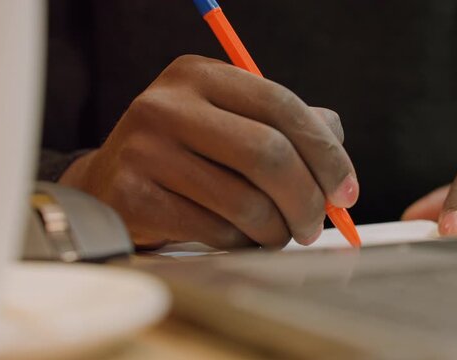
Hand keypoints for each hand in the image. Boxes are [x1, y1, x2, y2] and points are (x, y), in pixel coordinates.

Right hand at [59, 55, 357, 248]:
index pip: (281, 106)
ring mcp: (145, 149)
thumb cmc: (188, 154)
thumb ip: (287, 126)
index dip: (325, 153)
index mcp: (200, 75)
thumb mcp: (233, 123)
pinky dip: (240, 243)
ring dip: (276, 230)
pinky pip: (215, 231)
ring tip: (278, 234)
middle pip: (268, 154)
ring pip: (245, 201)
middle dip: (307, 200)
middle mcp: (168, 104)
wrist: (111, 183)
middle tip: (315, 225)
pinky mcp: (133, 195)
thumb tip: (337, 144)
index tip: (345, 191)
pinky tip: (239, 238)